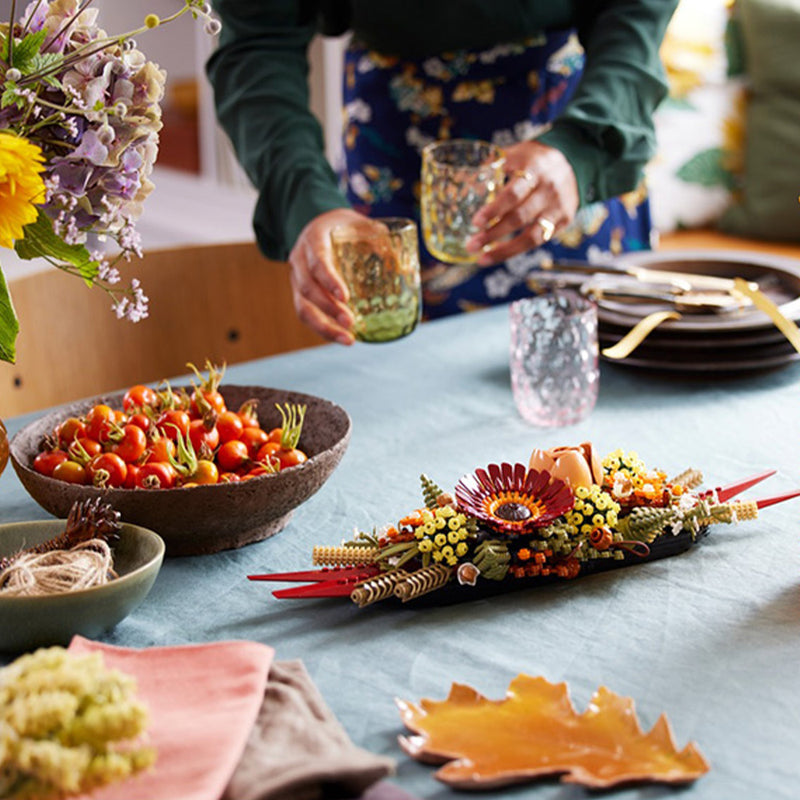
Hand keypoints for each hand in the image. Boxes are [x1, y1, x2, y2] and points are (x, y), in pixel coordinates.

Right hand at [288, 208, 366, 345]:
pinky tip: (342, 338)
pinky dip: (324, 329)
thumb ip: (379, 237)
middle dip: (329, 308)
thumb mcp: (361, 223)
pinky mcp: (300, 294)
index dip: (330, 280)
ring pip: (303, 307)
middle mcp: (299, 259)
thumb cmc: (345, 226)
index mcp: (314, 238)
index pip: (318, 261)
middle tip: (351, 322)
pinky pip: (307, 315)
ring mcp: (297, 278)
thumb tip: (401, 260)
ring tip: (348, 339)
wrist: (322, 224)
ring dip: (324, 326)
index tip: (345, 297)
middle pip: (307, 288)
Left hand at [465, 140, 578, 265]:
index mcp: (535, 169)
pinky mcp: (563, 221)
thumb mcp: (518, 153)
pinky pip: (538, 241)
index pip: (514, 193)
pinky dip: (516, 250)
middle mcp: (549, 190)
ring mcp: (558, 208)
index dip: (495, 210)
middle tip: (471, 245)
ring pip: (531, 236)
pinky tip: (498, 254)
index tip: (476, 222)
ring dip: (504, 250)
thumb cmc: (535, 160)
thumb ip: (493, 165)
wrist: (573, 162)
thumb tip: (460, 178)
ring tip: (482, 258)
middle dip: (494, 234)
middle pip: (520, 217)